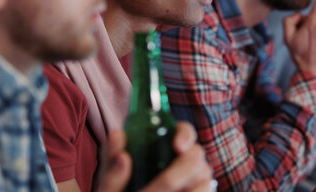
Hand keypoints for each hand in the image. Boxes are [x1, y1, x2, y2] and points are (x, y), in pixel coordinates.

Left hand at [97, 122, 214, 191]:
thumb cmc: (120, 189)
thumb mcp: (111, 176)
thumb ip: (111, 157)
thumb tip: (117, 134)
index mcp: (165, 144)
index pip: (184, 130)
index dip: (185, 135)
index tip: (177, 146)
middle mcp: (184, 158)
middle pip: (197, 154)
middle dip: (184, 168)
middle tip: (168, 181)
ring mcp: (194, 177)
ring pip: (203, 176)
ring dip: (187, 185)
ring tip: (166, 191)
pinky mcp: (198, 189)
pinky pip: (204, 190)